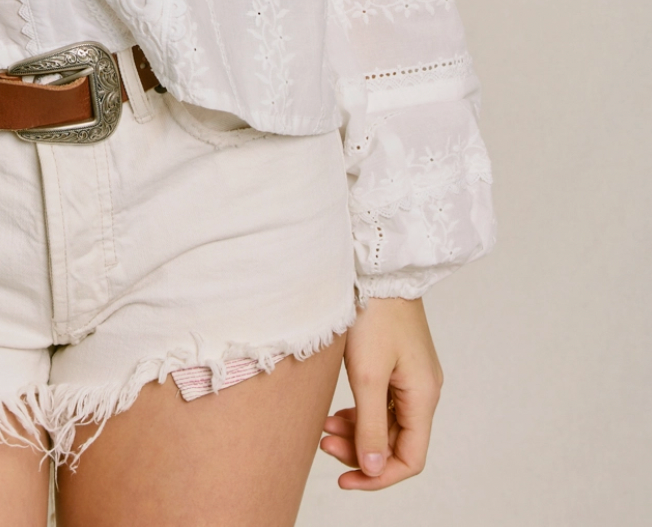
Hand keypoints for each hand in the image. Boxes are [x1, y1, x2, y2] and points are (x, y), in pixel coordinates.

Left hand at [319, 295, 442, 489]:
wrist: (376, 267)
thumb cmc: (374, 315)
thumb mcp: (367, 375)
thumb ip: (369, 425)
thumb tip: (374, 468)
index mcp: (423, 396)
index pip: (410, 459)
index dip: (379, 477)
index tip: (345, 479)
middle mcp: (423, 390)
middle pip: (396, 442)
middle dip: (360, 451)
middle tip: (324, 445)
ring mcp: (411, 376)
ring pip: (386, 423)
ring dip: (356, 432)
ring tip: (324, 429)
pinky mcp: (397, 363)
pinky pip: (382, 402)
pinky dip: (359, 412)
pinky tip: (335, 412)